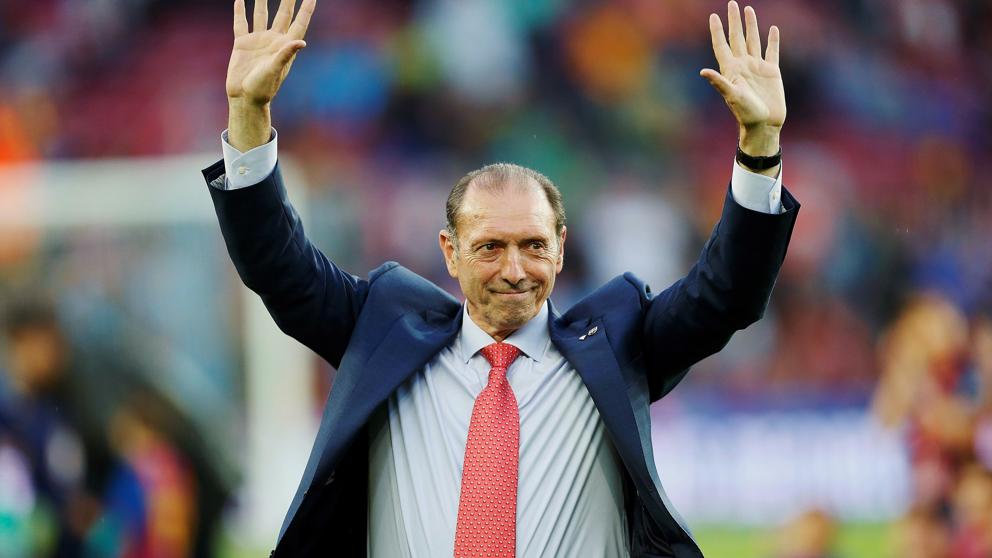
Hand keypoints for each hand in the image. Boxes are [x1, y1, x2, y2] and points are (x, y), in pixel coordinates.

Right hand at [226, 0, 314, 105]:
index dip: (306, 9)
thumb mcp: (276, 70)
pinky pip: (241, 23)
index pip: (299, 22)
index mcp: (285, 46)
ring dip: (262, 0)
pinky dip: (240, 11)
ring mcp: (258, 40)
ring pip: (261, 14)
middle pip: (283, 13)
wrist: (244, 97)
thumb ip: (286, 54)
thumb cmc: (263, 87)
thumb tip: (301, 41)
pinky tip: (241, 0)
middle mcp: (273, 40)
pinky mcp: (242, 44)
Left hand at [700, 1, 784, 156]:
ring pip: (753, 40)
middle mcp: (743, 65)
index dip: (717, 31)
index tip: (713, 16)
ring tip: (748, 10)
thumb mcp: (731, 96)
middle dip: (734, 21)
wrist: (764, 124)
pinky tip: (772, 29)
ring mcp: (757, 67)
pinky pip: (772, 51)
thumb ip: (719, 82)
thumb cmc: (746, 113)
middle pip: (737, 38)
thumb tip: (703, 72)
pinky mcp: (772, 71)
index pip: (722, 45)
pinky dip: (772, 40)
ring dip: (751, 25)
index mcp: (731, 69)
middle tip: (732, 3)